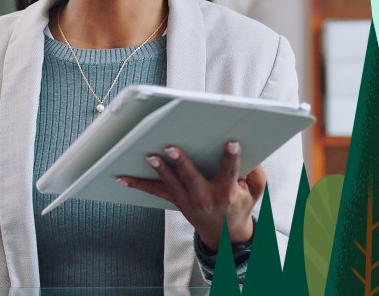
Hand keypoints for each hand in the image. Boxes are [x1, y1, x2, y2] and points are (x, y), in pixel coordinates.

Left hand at [117, 141, 265, 249]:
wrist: (224, 236)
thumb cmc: (239, 207)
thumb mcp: (255, 193)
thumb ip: (256, 174)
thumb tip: (251, 155)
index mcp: (227, 192)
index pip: (230, 172)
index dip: (231, 157)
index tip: (231, 143)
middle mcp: (205, 197)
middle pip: (192, 177)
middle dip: (181, 162)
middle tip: (171, 148)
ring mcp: (188, 200)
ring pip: (171, 183)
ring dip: (159, 169)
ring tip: (150, 156)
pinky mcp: (176, 200)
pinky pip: (155, 191)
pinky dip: (138, 184)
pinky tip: (122, 178)